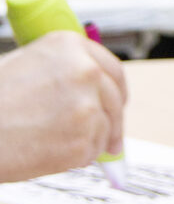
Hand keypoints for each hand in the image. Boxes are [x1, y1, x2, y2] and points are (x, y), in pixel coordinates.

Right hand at [0, 31, 126, 182]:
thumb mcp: (26, 65)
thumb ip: (63, 69)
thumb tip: (92, 85)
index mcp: (70, 46)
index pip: (111, 67)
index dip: (116, 88)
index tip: (118, 100)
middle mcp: (85, 71)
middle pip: (115, 98)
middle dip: (113, 118)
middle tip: (111, 136)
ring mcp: (87, 106)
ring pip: (107, 126)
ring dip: (91, 139)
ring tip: (58, 143)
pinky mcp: (83, 139)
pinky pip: (93, 151)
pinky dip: (78, 157)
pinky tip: (52, 152)